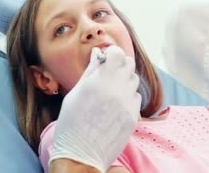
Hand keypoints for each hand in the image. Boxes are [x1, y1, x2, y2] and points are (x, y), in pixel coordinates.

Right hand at [49, 46, 140, 172]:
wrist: (81, 154)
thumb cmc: (71, 123)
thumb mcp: (75, 93)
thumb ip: (90, 71)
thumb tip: (98, 54)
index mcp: (100, 80)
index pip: (118, 53)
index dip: (112, 54)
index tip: (105, 59)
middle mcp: (118, 89)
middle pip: (129, 64)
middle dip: (119, 64)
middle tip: (108, 73)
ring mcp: (128, 103)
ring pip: (134, 80)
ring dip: (125, 80)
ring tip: (111, 90)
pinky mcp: (134, 116)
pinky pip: (136, 97)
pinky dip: (128, 96)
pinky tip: (116, 105)